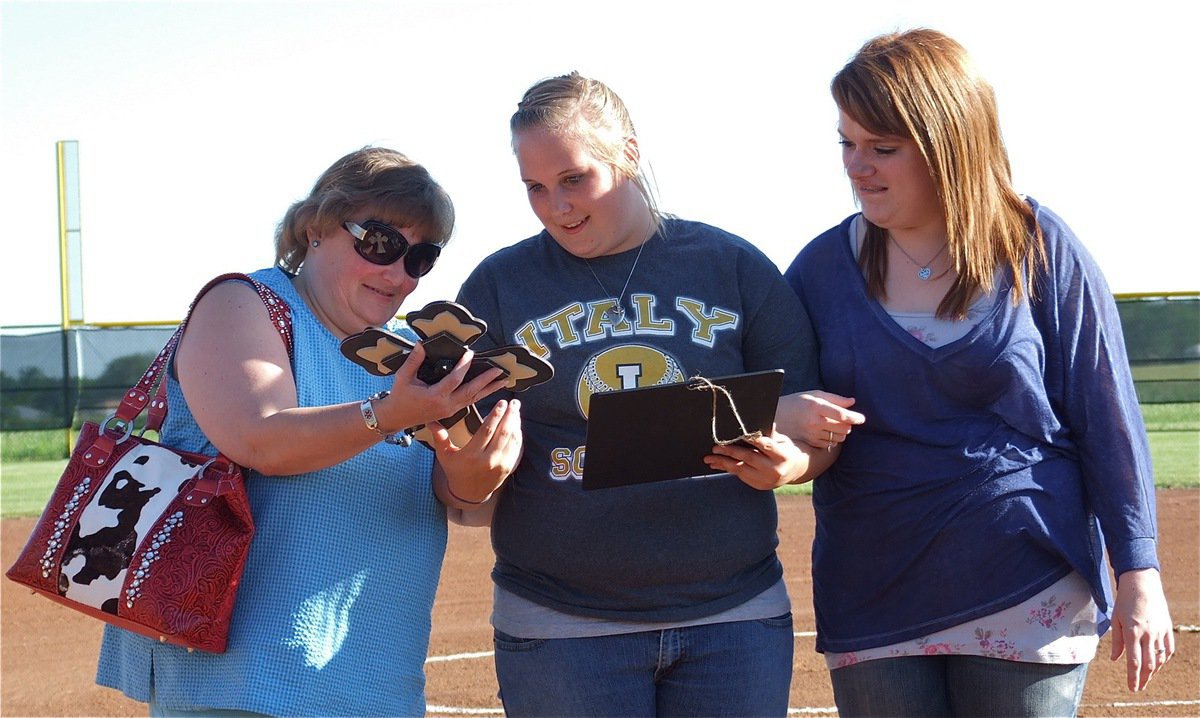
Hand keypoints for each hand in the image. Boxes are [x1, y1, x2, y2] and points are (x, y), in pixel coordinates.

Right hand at [378, 342, 507, 432]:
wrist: (396, 417)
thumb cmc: (400, 397)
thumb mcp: (403, 377)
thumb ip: (414, 361)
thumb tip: (421, 345)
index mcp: (435, 396)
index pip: (454, 379)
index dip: (463, 366)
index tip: (471, 353)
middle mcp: (446, 405)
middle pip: (471, 392)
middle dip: (486, 381)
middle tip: (499, 370)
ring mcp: (450, 410)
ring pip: (473, 399)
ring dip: (489, 389)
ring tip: (503, 380)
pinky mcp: (451, 412)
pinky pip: (469, 402)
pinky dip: (480, 395)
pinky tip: (489, 388)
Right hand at [429, 398, 522, 503]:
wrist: (468, 493)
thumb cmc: (455, 471)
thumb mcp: (445, 455)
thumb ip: (440, 437)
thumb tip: (430, 421)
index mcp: (472, 455)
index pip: (487, 430)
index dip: (496, 414)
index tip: (502, 403)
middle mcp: (488, 460)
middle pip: (503, 433)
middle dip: (510, 415)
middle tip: (513, 402)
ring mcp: (500, 465)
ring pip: (512, 439)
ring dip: (516, 423)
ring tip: (516, 410)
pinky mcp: (508, 468)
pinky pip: (516, 448)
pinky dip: (518, 435)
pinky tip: (517, 425)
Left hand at [704, 427, 806, 490]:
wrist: (794, 470)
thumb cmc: (785, 450)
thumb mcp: (782, 440)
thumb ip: (770, 433)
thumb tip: (756, 421)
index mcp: (782, 456)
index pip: (765, 445)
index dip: (751, 439)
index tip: (737, 434)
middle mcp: (774, 470)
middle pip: (749, 458)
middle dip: (731, 451)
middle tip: (716, 447)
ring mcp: (766, 480)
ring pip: (741, 470)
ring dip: (723, 463)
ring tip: (710, 458)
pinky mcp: (759, 485)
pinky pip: (740, 476)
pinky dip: (728, 469)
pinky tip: (717, 464)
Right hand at [776, 391, 864, 450]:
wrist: (776, 416)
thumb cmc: (797, 402)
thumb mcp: (814, 395)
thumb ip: (835, 398)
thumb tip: (852, 402)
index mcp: (816, 406)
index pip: (841, 415)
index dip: (855, 417)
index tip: (861, 419)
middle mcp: (814, 421)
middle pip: (843, 428)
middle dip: (849, 425)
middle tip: (846, 420)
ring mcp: (812, 433)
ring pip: (839, 437)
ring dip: (842, 432)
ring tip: (836, 426)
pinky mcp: (810, 442)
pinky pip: (830, 443)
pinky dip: (833, 439)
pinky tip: (828, 432)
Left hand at [1110, 568, 1174, 691]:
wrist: (1142, 585)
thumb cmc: (1125, 602)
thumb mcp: (1116, 620)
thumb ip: (1116, 641)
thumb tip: (1114, 659)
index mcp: (1132, 632)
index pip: (1134, 661)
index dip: (1133, 677)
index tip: (1132, 688)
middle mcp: (1148, 634)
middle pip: (1148, 664)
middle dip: (1143, 678)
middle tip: (1138, 687)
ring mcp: (1160, 632)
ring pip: (1159, 658)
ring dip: (1153, 671)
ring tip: (1146, 678)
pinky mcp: (1168, 628)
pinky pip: (1168, 649)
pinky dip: (1163, 659)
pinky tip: (1157, 664)